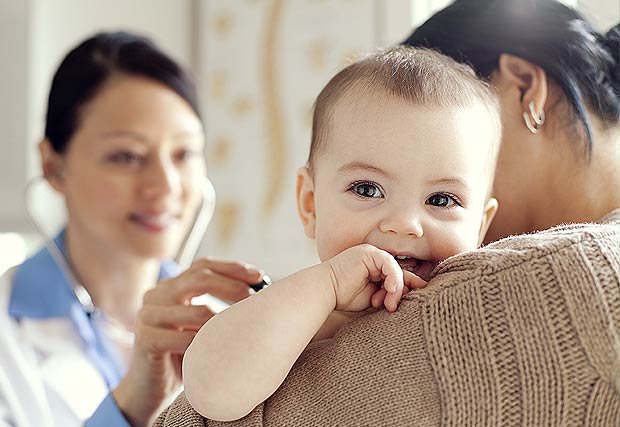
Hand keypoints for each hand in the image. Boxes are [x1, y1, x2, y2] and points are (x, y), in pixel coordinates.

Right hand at [112, 257, 262, 425]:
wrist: (149, 391)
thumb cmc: (183, 356)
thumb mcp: (200, 325)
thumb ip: (216, 304)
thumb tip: (258, 287)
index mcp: (169, 287)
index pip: (203, 266)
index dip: (232, 268)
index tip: (259, 276)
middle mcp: (155, 295)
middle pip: (200, 279)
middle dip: (233, 287)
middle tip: (254, 300)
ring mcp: (147, 316)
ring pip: (198, 310)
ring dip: (223, 323)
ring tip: (238, 333)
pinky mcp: (146, 339)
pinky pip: (186, 338)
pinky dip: (206, 344)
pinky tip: (215, 353)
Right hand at [326, 244, 426, 312]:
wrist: (324, 293)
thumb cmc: (344, 299)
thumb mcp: (373, 299)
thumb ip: (388, 295)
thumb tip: (411, 295)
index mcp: (375, 270)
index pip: (398, 278)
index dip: (407, 289)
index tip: (414, 303)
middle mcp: (375, 261)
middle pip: (399, 274)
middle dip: (400, 292)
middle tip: (393, 308)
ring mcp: (372, 255)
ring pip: (396, 271)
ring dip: (396, 290)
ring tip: (389, 305)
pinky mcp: (369, 253)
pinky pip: (389, 264)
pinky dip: (393, 279)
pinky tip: (389, 291)